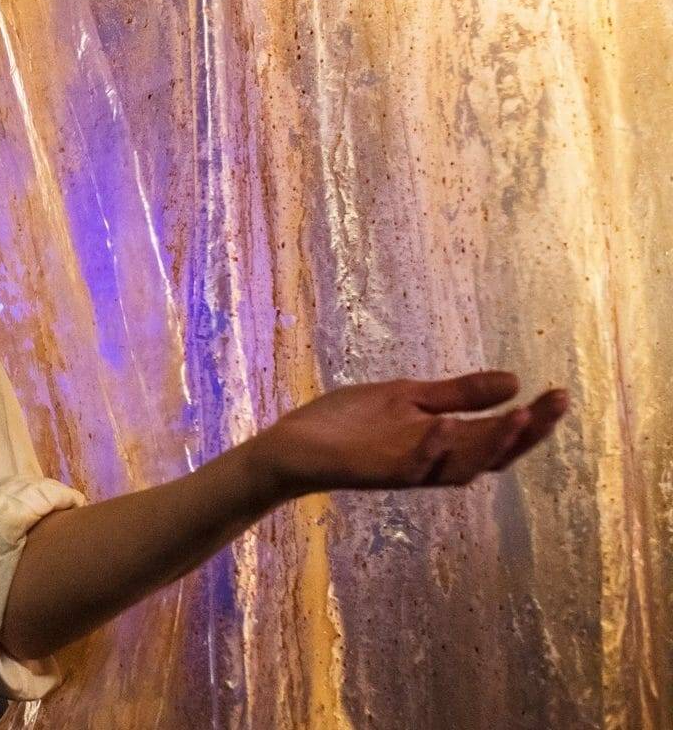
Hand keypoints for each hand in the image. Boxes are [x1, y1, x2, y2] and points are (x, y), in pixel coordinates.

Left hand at [247, 371, 567, 502]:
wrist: (293, 445)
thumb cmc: (349, 425)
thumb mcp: (409, 398)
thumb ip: (457, 395)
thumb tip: (515, 381)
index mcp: (444, 442)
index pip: (500, 435)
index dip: (533, 420)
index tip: (560, 393)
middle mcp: (434, 461)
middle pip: (492, 454)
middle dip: (527, 431)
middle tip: (556, 404)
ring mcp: (407, 469)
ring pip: (461, 466)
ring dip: (490, 442)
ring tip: (519, 414)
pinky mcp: (377, 473)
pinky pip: (410, 466)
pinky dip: (428, 447)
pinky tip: (443, 424)